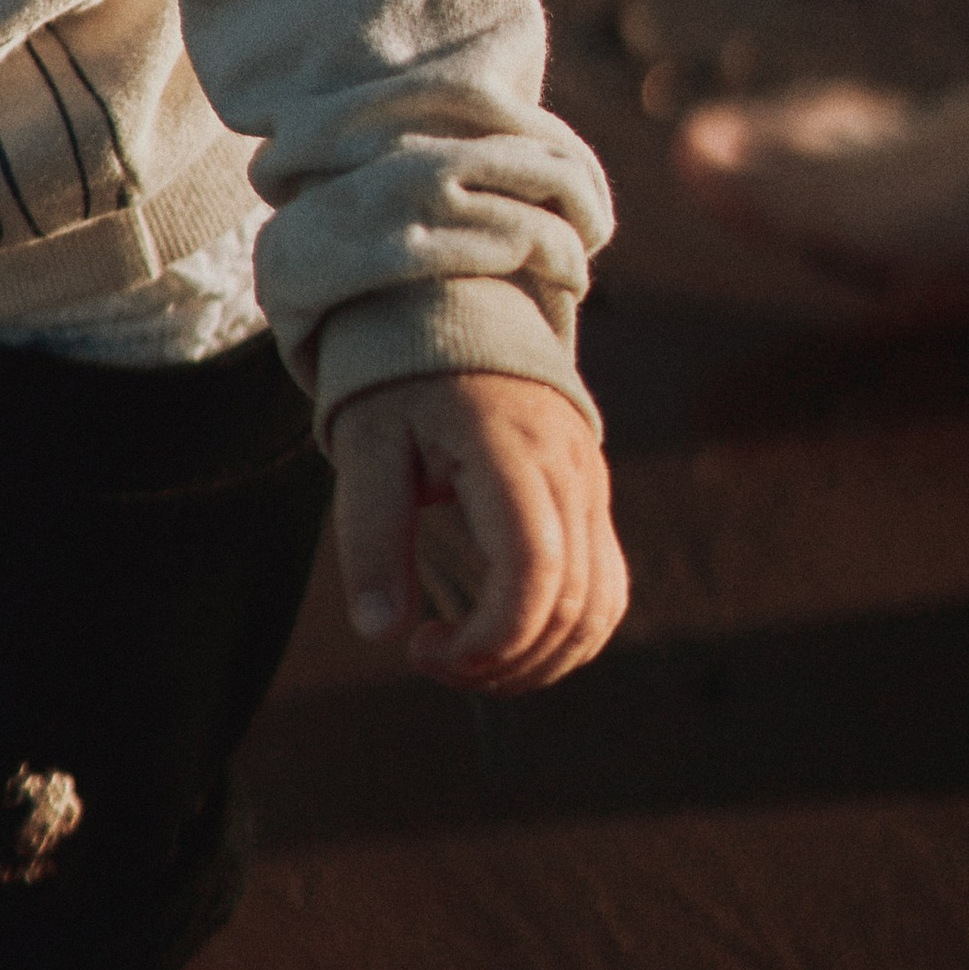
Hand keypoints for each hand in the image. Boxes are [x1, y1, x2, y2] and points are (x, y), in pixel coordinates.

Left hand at [329, 367, 624, 692]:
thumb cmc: (396, 377)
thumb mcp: (363, 443)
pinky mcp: (592, 497)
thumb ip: (369, 535)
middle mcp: (567, 467)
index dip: (491, 638)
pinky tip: (505, 639)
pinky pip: (605, 586)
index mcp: (507, 447)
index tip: (423, 650)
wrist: (446, 307)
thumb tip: (378, 632)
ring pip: (600, 606)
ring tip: (467, 660)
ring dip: (541, 659)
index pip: (535, 568)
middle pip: (573, 602)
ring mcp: (589, 482)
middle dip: (507, 661)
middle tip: (433, 661)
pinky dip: (566, 632)